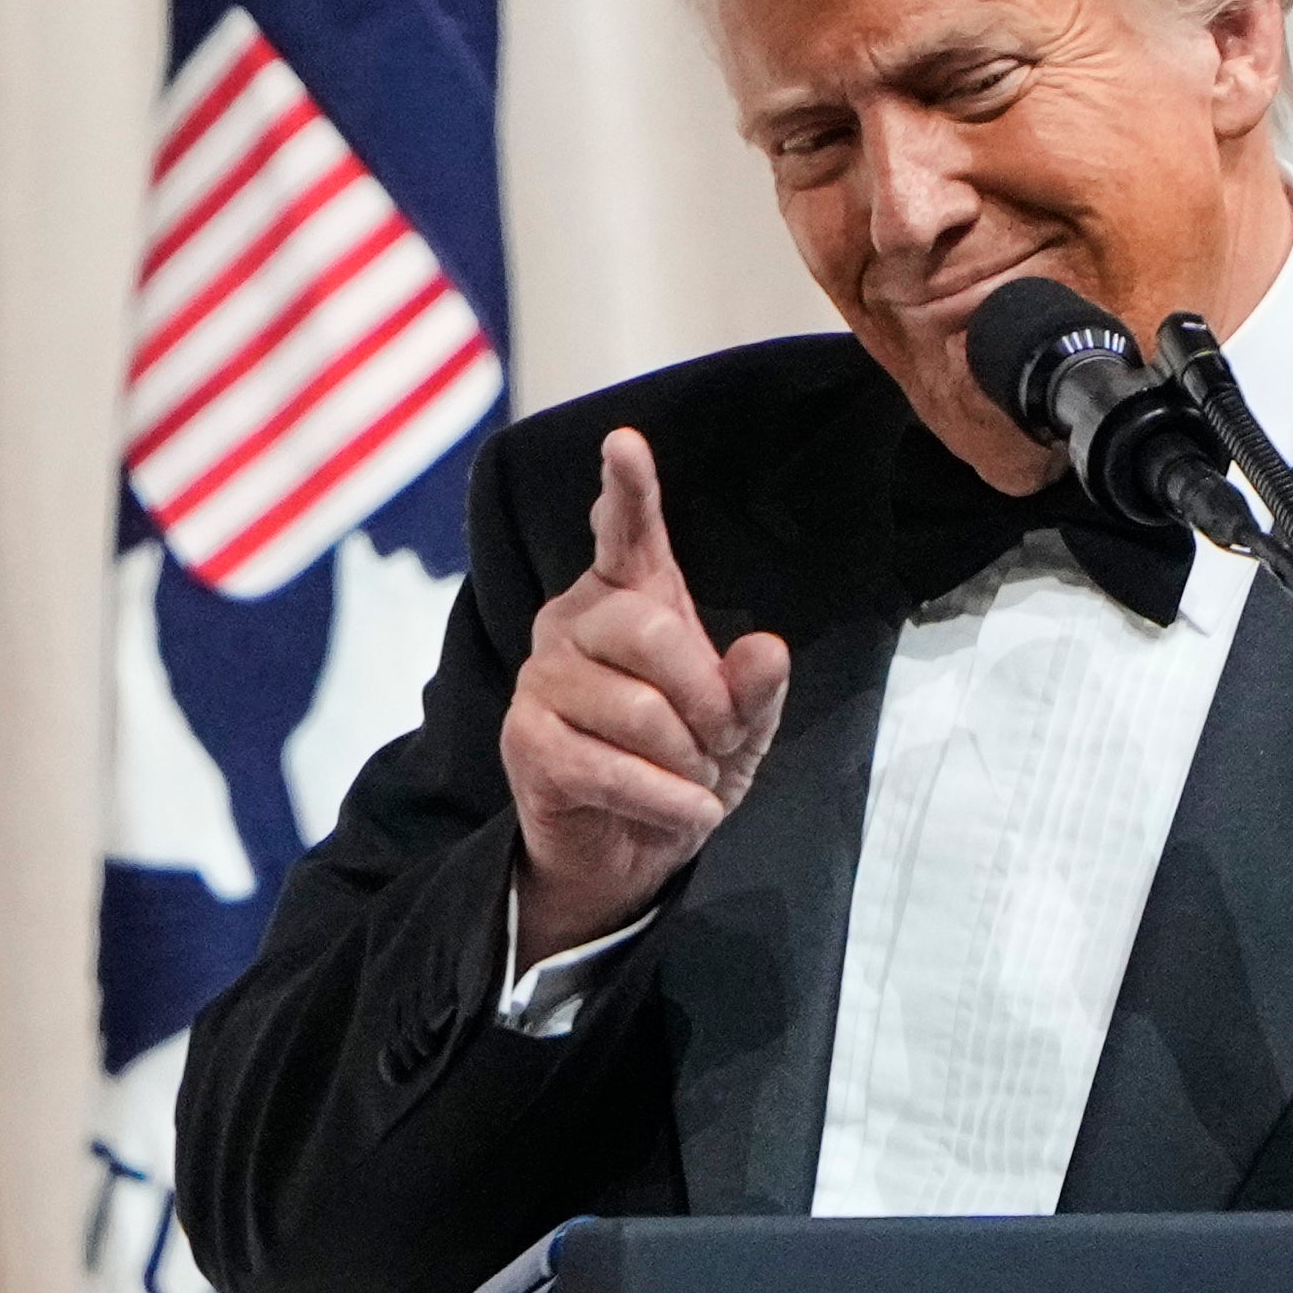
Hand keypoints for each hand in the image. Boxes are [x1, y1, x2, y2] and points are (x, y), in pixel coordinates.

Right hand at [499, 427, 791, 963]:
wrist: (630, 848)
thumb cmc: (681, 764)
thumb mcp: (741, 726)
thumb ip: (755, 686)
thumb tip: (767, 651)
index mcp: (627, 597)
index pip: (625, 532)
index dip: (627, 489)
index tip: (625, 444)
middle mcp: (573, 622)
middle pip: (652, 634)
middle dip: (709, 701)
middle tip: (721, 741)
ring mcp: (541, 678)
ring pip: (637, 710)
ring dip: (689, 760)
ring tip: (692, 776)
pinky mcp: (525, 740)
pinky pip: (613, 767)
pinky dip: (668, 799)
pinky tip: (684, 809)